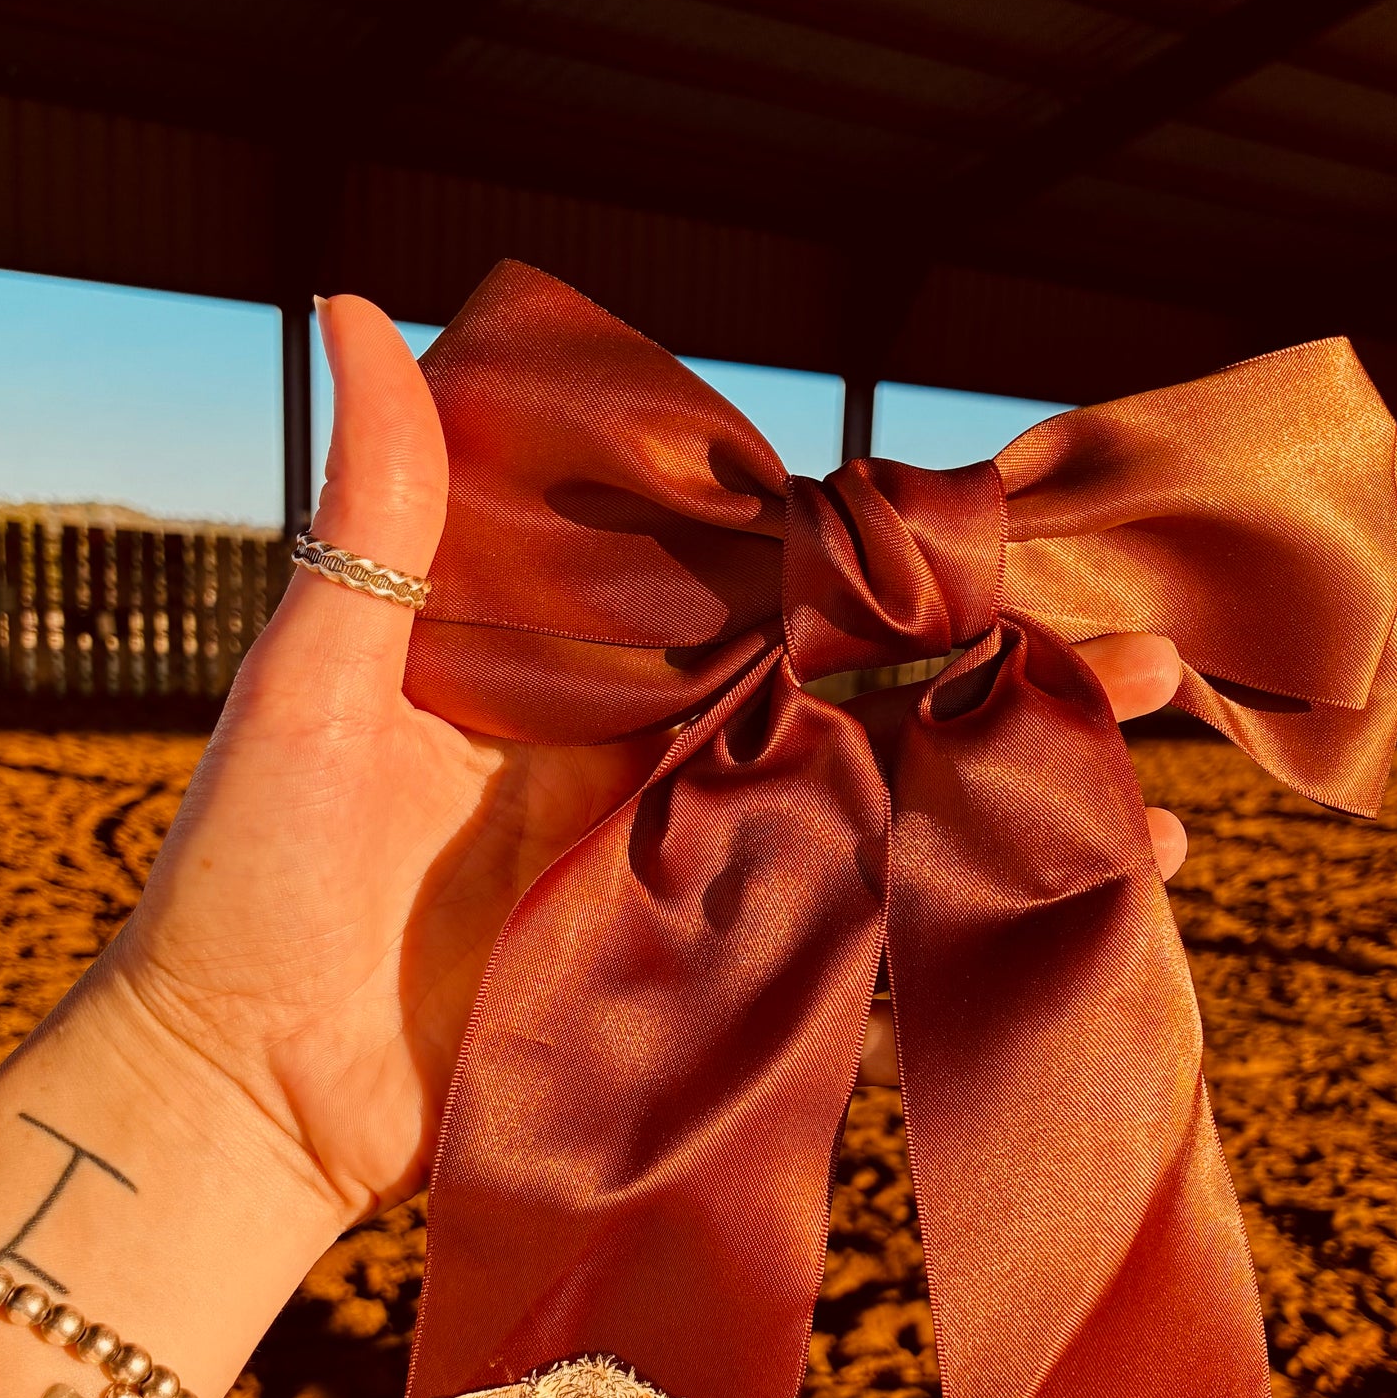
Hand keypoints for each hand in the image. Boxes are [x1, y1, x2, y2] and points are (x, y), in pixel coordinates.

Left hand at [108, 298, 1191, 1190]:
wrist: (233, 1094)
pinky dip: (958, 927)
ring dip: (1022, 786)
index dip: (894, 553)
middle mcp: (658, 756)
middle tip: (1158, 643)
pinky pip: (846, 946)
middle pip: (867, 692)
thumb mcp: (314, 681)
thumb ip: (379, 518)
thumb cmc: (247, 880)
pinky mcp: (694, 986)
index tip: (1014, 519)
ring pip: (885, 811)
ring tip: (1164, 767)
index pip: (769, 581)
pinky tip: (1073, 901)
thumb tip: (358, 303)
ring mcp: (688, 874)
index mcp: (585, 664)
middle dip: (1011, 665)